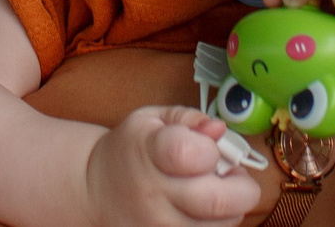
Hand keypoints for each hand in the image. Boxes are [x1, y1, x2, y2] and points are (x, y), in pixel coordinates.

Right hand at [83, 105, 261, 226]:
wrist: (94, 189)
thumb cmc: (130, 151)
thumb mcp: (152, 119)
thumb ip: (190, 119)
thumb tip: (218, 129)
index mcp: (150, 152)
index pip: (191, 154)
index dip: (211, 149)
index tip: (210, 147)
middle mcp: (154, 195)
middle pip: (217, 201)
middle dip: (241, 188)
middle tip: (232, 176)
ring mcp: (159, 226)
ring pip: (220, 225)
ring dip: (230, 208)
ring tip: (213, 191)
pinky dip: (213, 223)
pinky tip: (201, 210)